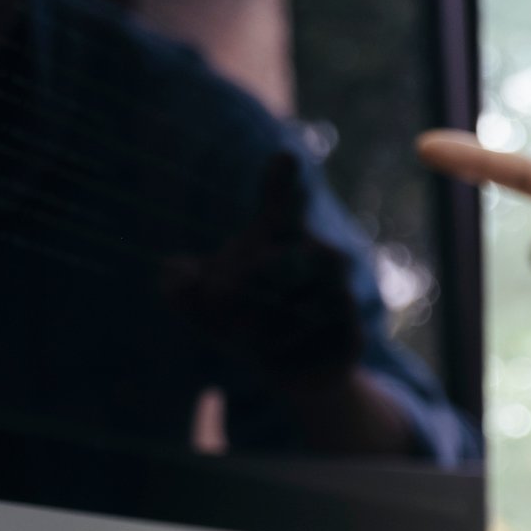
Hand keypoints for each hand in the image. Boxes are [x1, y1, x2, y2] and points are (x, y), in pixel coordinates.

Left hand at [164, 151, 363, 383]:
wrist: (294, 371)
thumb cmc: (241, 320)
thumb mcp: (198, 304)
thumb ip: (179, 284)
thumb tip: (178, 274)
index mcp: (282, 238)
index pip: (283, 205)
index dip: (282, 182)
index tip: (284, 159)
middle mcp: (320, 259)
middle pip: (299, 256)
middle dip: (261, 275)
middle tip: (226, 291)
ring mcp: (341, 296)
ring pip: (306, 303)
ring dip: (267, 322)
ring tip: (248, 336)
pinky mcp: (352, 336)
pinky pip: (320, 340)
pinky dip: (288, 351)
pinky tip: (274, 359)